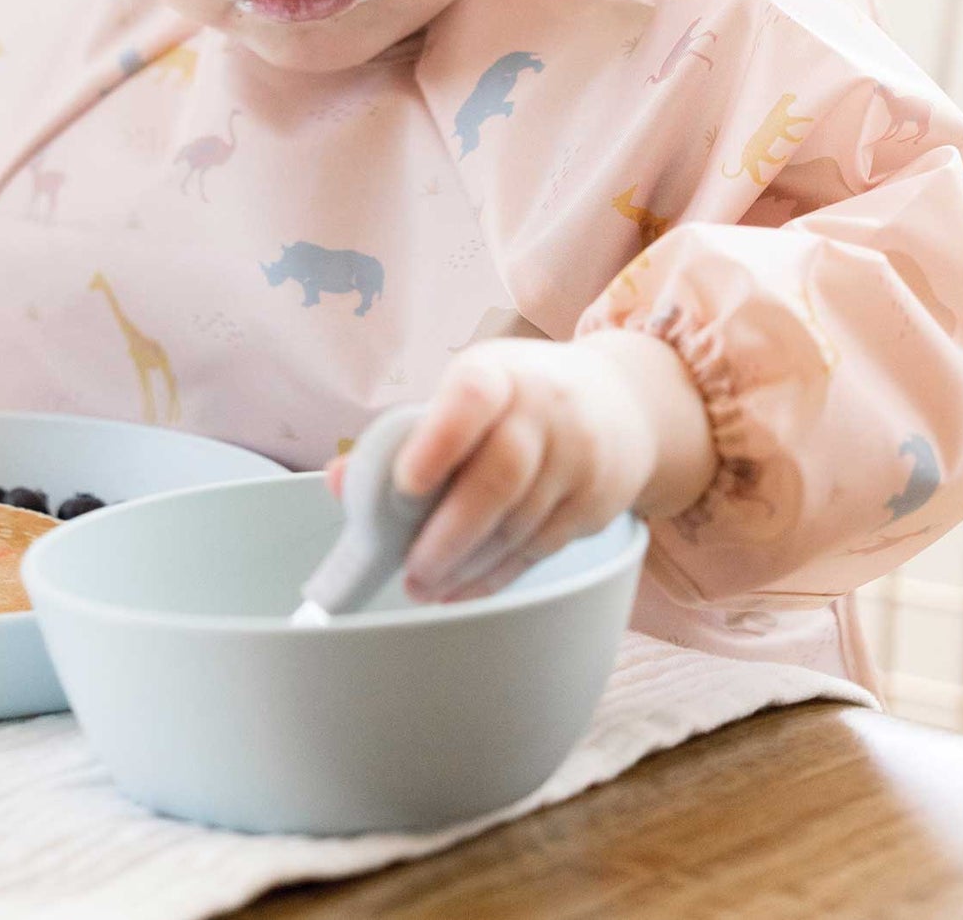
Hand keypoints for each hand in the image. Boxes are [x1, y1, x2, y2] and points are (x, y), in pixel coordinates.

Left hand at [324, 329, 713, 601]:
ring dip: (467, 564)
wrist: (624, 403)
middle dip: (447, 533)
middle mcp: (545, 411)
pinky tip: (462, 588)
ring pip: (519, 524)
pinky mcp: (597, 502)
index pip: (472, 398)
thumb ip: (404, 435)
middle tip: (410, 569)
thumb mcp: (468, 393)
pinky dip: (496, 576)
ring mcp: (578, 457)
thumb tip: (339, 481)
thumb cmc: (519, 400)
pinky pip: (541, 550)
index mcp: (497, 374)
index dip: (438, 443)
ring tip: (425, 586)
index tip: (405, 485)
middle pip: (499, 477)